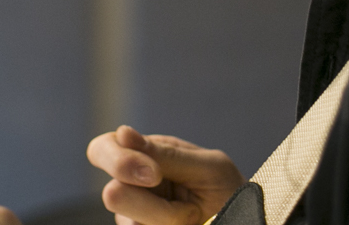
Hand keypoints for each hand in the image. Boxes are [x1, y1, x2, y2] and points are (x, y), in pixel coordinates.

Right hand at [86, 125, 244, 224]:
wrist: (245, 221)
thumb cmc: (229, 191)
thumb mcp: (207, 167)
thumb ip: (167, 154)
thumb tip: (123, 133)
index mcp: (145, 156)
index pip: (104, 149)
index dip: (118, 161)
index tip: (154, 174)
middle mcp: (133, 187)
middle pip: (111, 194)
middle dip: (145, 203)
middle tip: (183, 209)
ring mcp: (136, 218)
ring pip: (130, 223)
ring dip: (168, 221)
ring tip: (194, 217)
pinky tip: (185, 224)